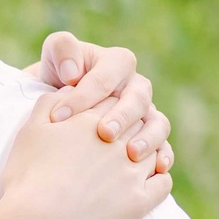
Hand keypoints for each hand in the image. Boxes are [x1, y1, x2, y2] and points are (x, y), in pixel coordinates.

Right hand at [0, 82, 173, 218]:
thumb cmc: (27, 177)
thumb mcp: (29, 131)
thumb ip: (48, 103)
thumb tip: (67, 90)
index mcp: (92, 121)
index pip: (115, 100)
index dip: (110, 107)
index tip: (103, 118)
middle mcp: (118, 142)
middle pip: (139, 121)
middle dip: (132, 126)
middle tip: (120, 138)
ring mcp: (132, 171)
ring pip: (155, 150)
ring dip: (148, 151)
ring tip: (133, 160)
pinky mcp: (139, 201)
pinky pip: (163, 183)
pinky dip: (159, 178)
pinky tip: (147, 181)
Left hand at [33, 33, 174, 174]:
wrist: (60, 109)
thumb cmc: (57, 80)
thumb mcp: (54, 59)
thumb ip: (61, 49)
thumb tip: (72, 73)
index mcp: (117, 64)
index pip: (107, 76)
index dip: (84, 95)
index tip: (59, 117)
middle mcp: (136, 88)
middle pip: (138, 98)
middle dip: (122, 116)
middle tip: (104, 133)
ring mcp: (145, 114)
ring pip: (158, 123)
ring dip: (148, 138)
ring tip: (131, 154)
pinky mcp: (148, 138)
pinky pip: (164, 146)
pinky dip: (164, 156)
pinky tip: (157, 169)